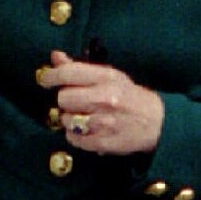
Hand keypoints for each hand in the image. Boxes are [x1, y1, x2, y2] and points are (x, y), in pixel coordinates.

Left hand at [40, 50, 164, 154]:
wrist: (156, 122)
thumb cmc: (129, 96)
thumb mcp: (109, 75)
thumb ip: (80, 67)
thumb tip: (55, 57)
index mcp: (106, 77)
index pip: (69, 73)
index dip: (51, 76)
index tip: (45, 79)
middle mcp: (104, 98)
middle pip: (63, 98)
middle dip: (65, 99)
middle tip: (74, 100)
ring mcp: (103, 122)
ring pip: (66, 120)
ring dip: (69, 118)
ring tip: (83, 116)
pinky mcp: (102, 142)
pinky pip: (73, 139)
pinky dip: (75, 135)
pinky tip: (86, 130)